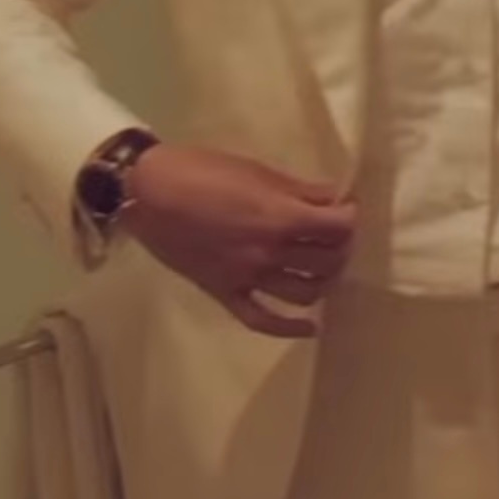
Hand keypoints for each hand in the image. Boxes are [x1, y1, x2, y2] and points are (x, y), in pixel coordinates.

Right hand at [122, 145, 356, 338]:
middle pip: (327, 261)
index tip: (346, 210)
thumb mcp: (256, 170)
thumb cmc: (202, 170)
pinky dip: (290, 328)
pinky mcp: (226, 293)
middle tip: (334, 234)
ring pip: (306, 293)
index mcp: (280, 216)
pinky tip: (309, 326)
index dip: (349, 217)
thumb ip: (299, 189)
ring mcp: (248, 278)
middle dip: (340, 246)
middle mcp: (271, 253)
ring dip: (323, 281)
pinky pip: (264, 321)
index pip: (337, 227)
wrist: (149, 192)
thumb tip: (335, 197)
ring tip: (322, 266)